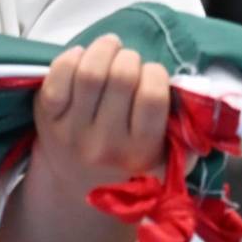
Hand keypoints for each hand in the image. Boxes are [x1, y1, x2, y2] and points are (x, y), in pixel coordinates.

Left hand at [31, 34, 171, 194]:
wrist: (76, 194)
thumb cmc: (128, 168)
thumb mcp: (167, 162)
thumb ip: (186, 132)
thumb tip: (195, 92)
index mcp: (141, 153)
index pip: (152, 96)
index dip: (155, 73)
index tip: (152, 74)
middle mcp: (106, 144)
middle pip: (121, 77)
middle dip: (129, 58)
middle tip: (129, 61)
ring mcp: (73, 132)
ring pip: (89, 72)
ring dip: (104, 49)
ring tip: (110, 47)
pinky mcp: (46, 120)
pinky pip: (57, 78)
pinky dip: (71, 58)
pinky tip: (81, 57)